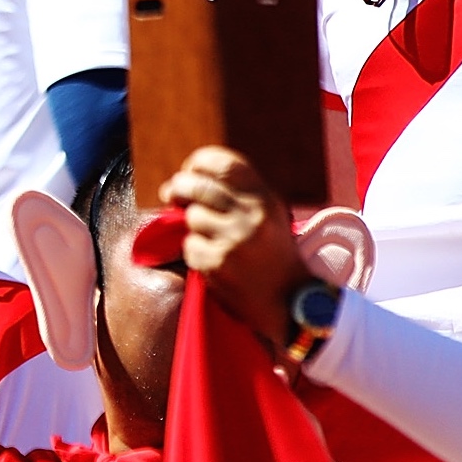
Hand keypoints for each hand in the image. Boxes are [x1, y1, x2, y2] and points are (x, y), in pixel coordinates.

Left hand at [162, 147, 309, 338]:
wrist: (288, 299)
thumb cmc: (270, 250)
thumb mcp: (267, 212)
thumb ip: (234, 191)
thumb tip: (180, 179)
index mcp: (264, 198)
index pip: (224, 163)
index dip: (199, 162)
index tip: (190, 170)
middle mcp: (250, 216)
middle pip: (198, 186)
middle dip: (179, 187)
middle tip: (173, 193)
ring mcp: (233, 240)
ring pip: (192, 217)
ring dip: (194, 226)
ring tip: (212, 237)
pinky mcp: (218, 263)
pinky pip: (190, 246)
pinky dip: (196, 251)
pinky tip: (215, 259)